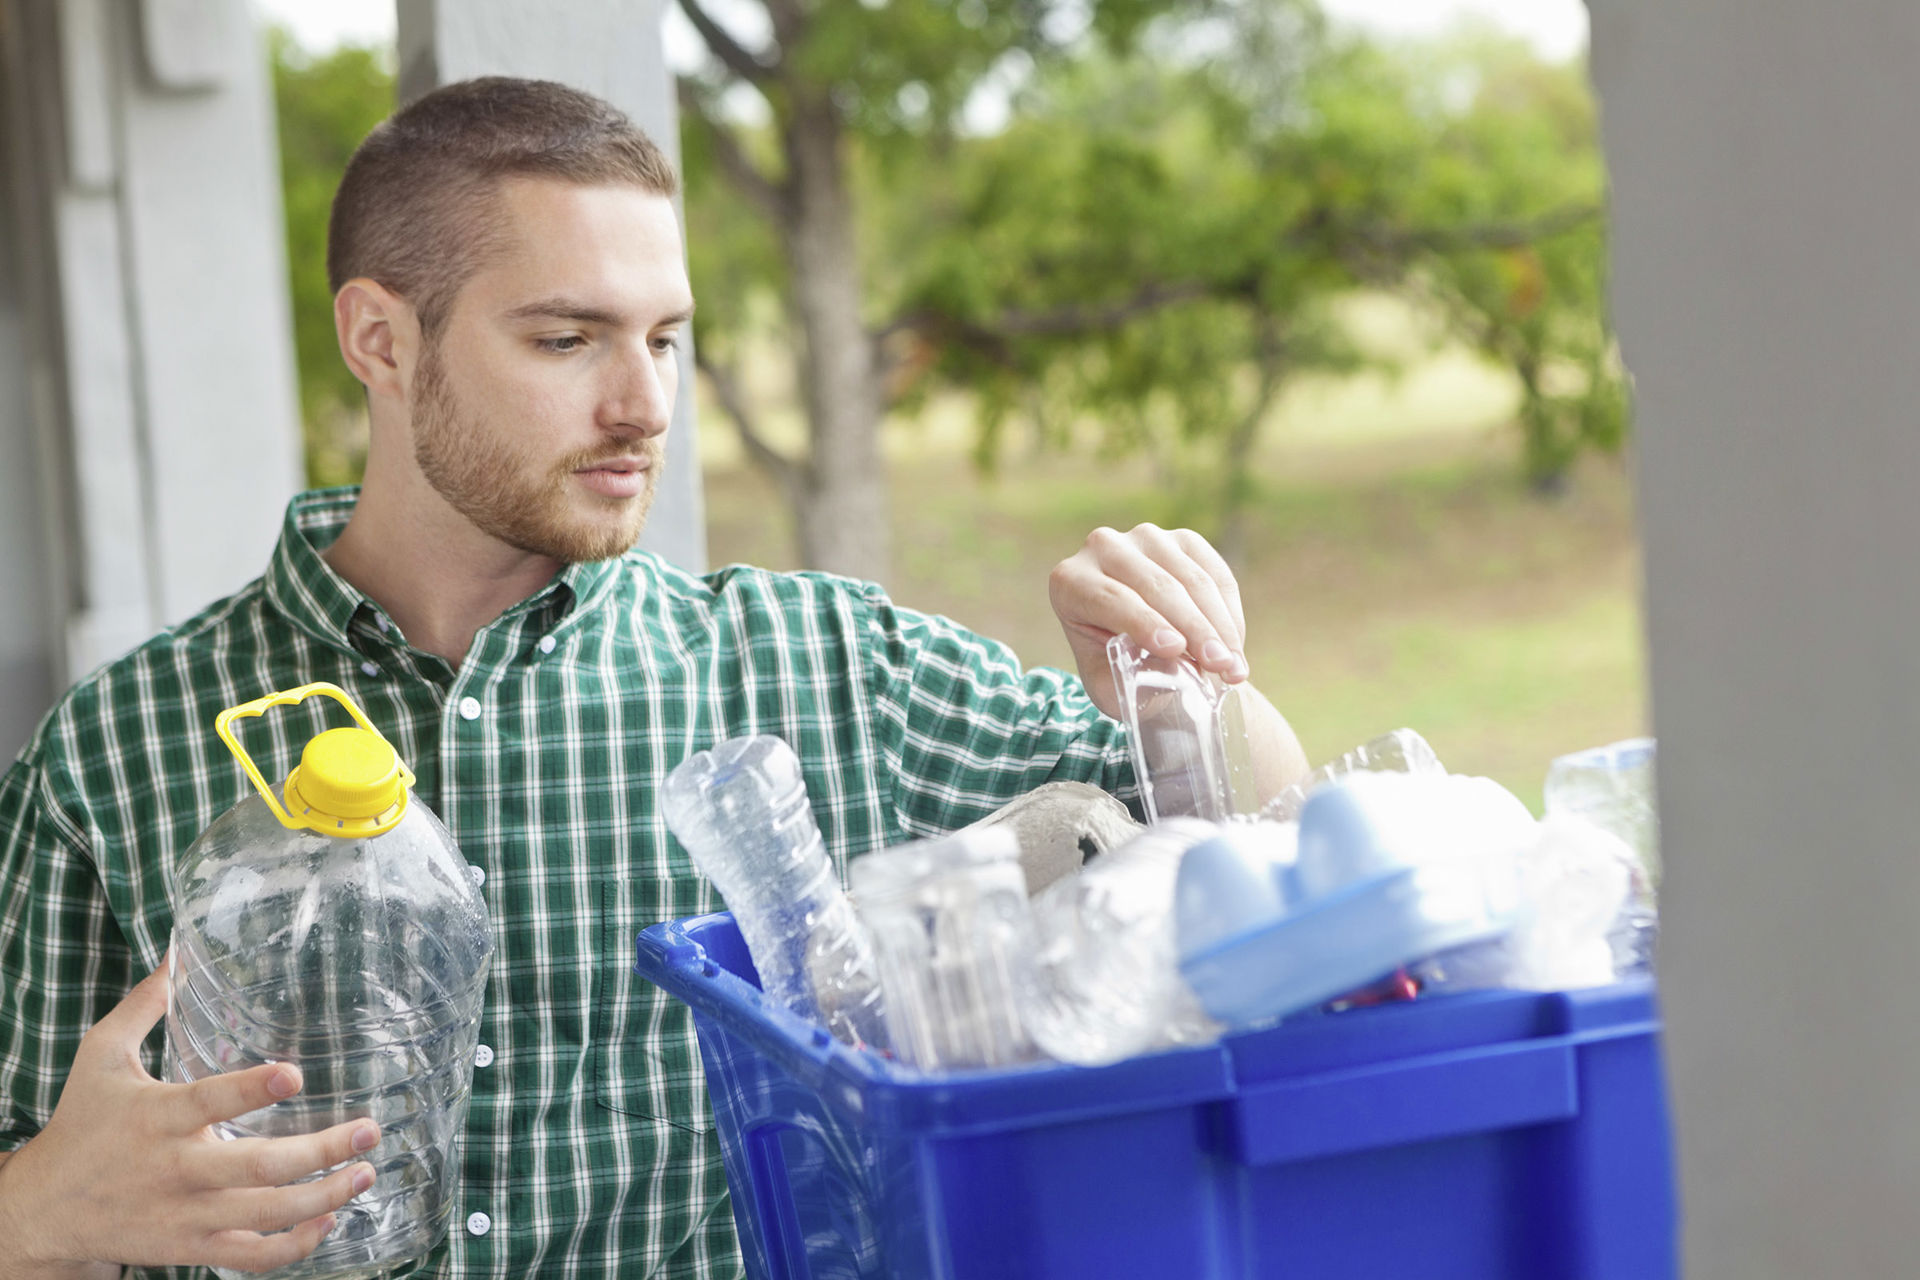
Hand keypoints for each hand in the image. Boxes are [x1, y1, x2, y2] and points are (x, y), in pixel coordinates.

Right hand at [0, 956, 378, 1276]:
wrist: (43, 1211)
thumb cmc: (81, 1126)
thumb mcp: (99, 1058)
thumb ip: (143, 1007)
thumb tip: (178, 955)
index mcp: (157, 1117)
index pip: (209, 1102)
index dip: (251, 1089)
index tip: (295, 1073)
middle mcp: (176, 1170)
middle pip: (257, 1167)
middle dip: (321, 1152)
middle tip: (369, 1130)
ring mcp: (187, 1215)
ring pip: (265, 1214)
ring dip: (325, 1197)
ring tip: (367, 1173)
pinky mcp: (190, 1248)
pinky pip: (251, 1256)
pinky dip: (295, 1247)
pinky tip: (330, 1220)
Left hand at [1049, 523, 1249, 720]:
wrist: (1137, 649)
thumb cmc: (1116, 670)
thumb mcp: (1109, 685)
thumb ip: (1127, 679)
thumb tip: (1169, 669)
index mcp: (1069, 582)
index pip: (1109, 598)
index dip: (1144, 622)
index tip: (1175, 650)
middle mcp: (1102, 548)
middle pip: (1156, 587)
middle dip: (1194, 629)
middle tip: (1220, 666)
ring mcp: (1145, 538)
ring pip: (1191, 580)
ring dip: (1218, 626)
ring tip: (1233, 666)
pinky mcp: (1182, 539)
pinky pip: (1214, 573)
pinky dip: (1228, 612)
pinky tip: (1234, 646)